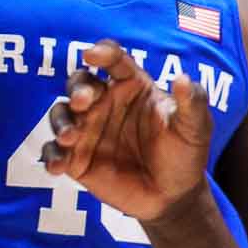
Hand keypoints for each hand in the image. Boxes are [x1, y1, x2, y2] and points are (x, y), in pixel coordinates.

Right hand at [41, 39, 211, 222]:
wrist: (174, 195)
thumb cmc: (185, 152)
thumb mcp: (195, 127)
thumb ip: (192, 102)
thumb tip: (182, 78)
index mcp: (134, 86)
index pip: (115, 61)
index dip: (103, 52)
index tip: (93, 54)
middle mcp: (106, 103)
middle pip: (81, 83)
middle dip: (78, 88)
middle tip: (84, 101)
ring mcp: (89, 130)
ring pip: (62, 114)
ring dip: (61, 121)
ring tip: (70, 137)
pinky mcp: (77, 159)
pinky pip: (54, 152)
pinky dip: (52, 156)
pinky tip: (59, 166)